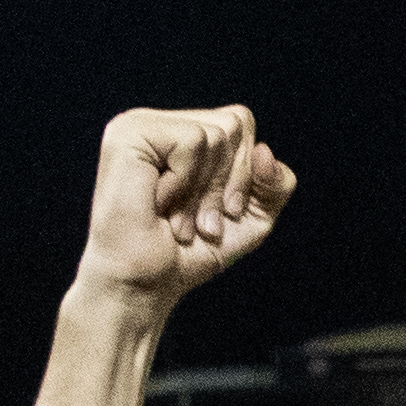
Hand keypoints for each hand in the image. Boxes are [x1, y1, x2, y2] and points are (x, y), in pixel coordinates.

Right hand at [72, 106, 291, 313]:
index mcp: (182, 132)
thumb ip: (275, 183)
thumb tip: (264, 149)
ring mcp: (141, 124)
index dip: (244, 173)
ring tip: (180, 220)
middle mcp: (161, 123)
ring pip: (217, 133)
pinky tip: (160, 204)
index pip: (240, 122)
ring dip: (206, 191)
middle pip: (235, 123)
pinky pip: (192, 140)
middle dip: (227, 183)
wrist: (146, 283)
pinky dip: (186, 182)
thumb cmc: (189, 253)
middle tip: (200, 222)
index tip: (223, 215)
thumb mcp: (252, 218)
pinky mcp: (130, 133)